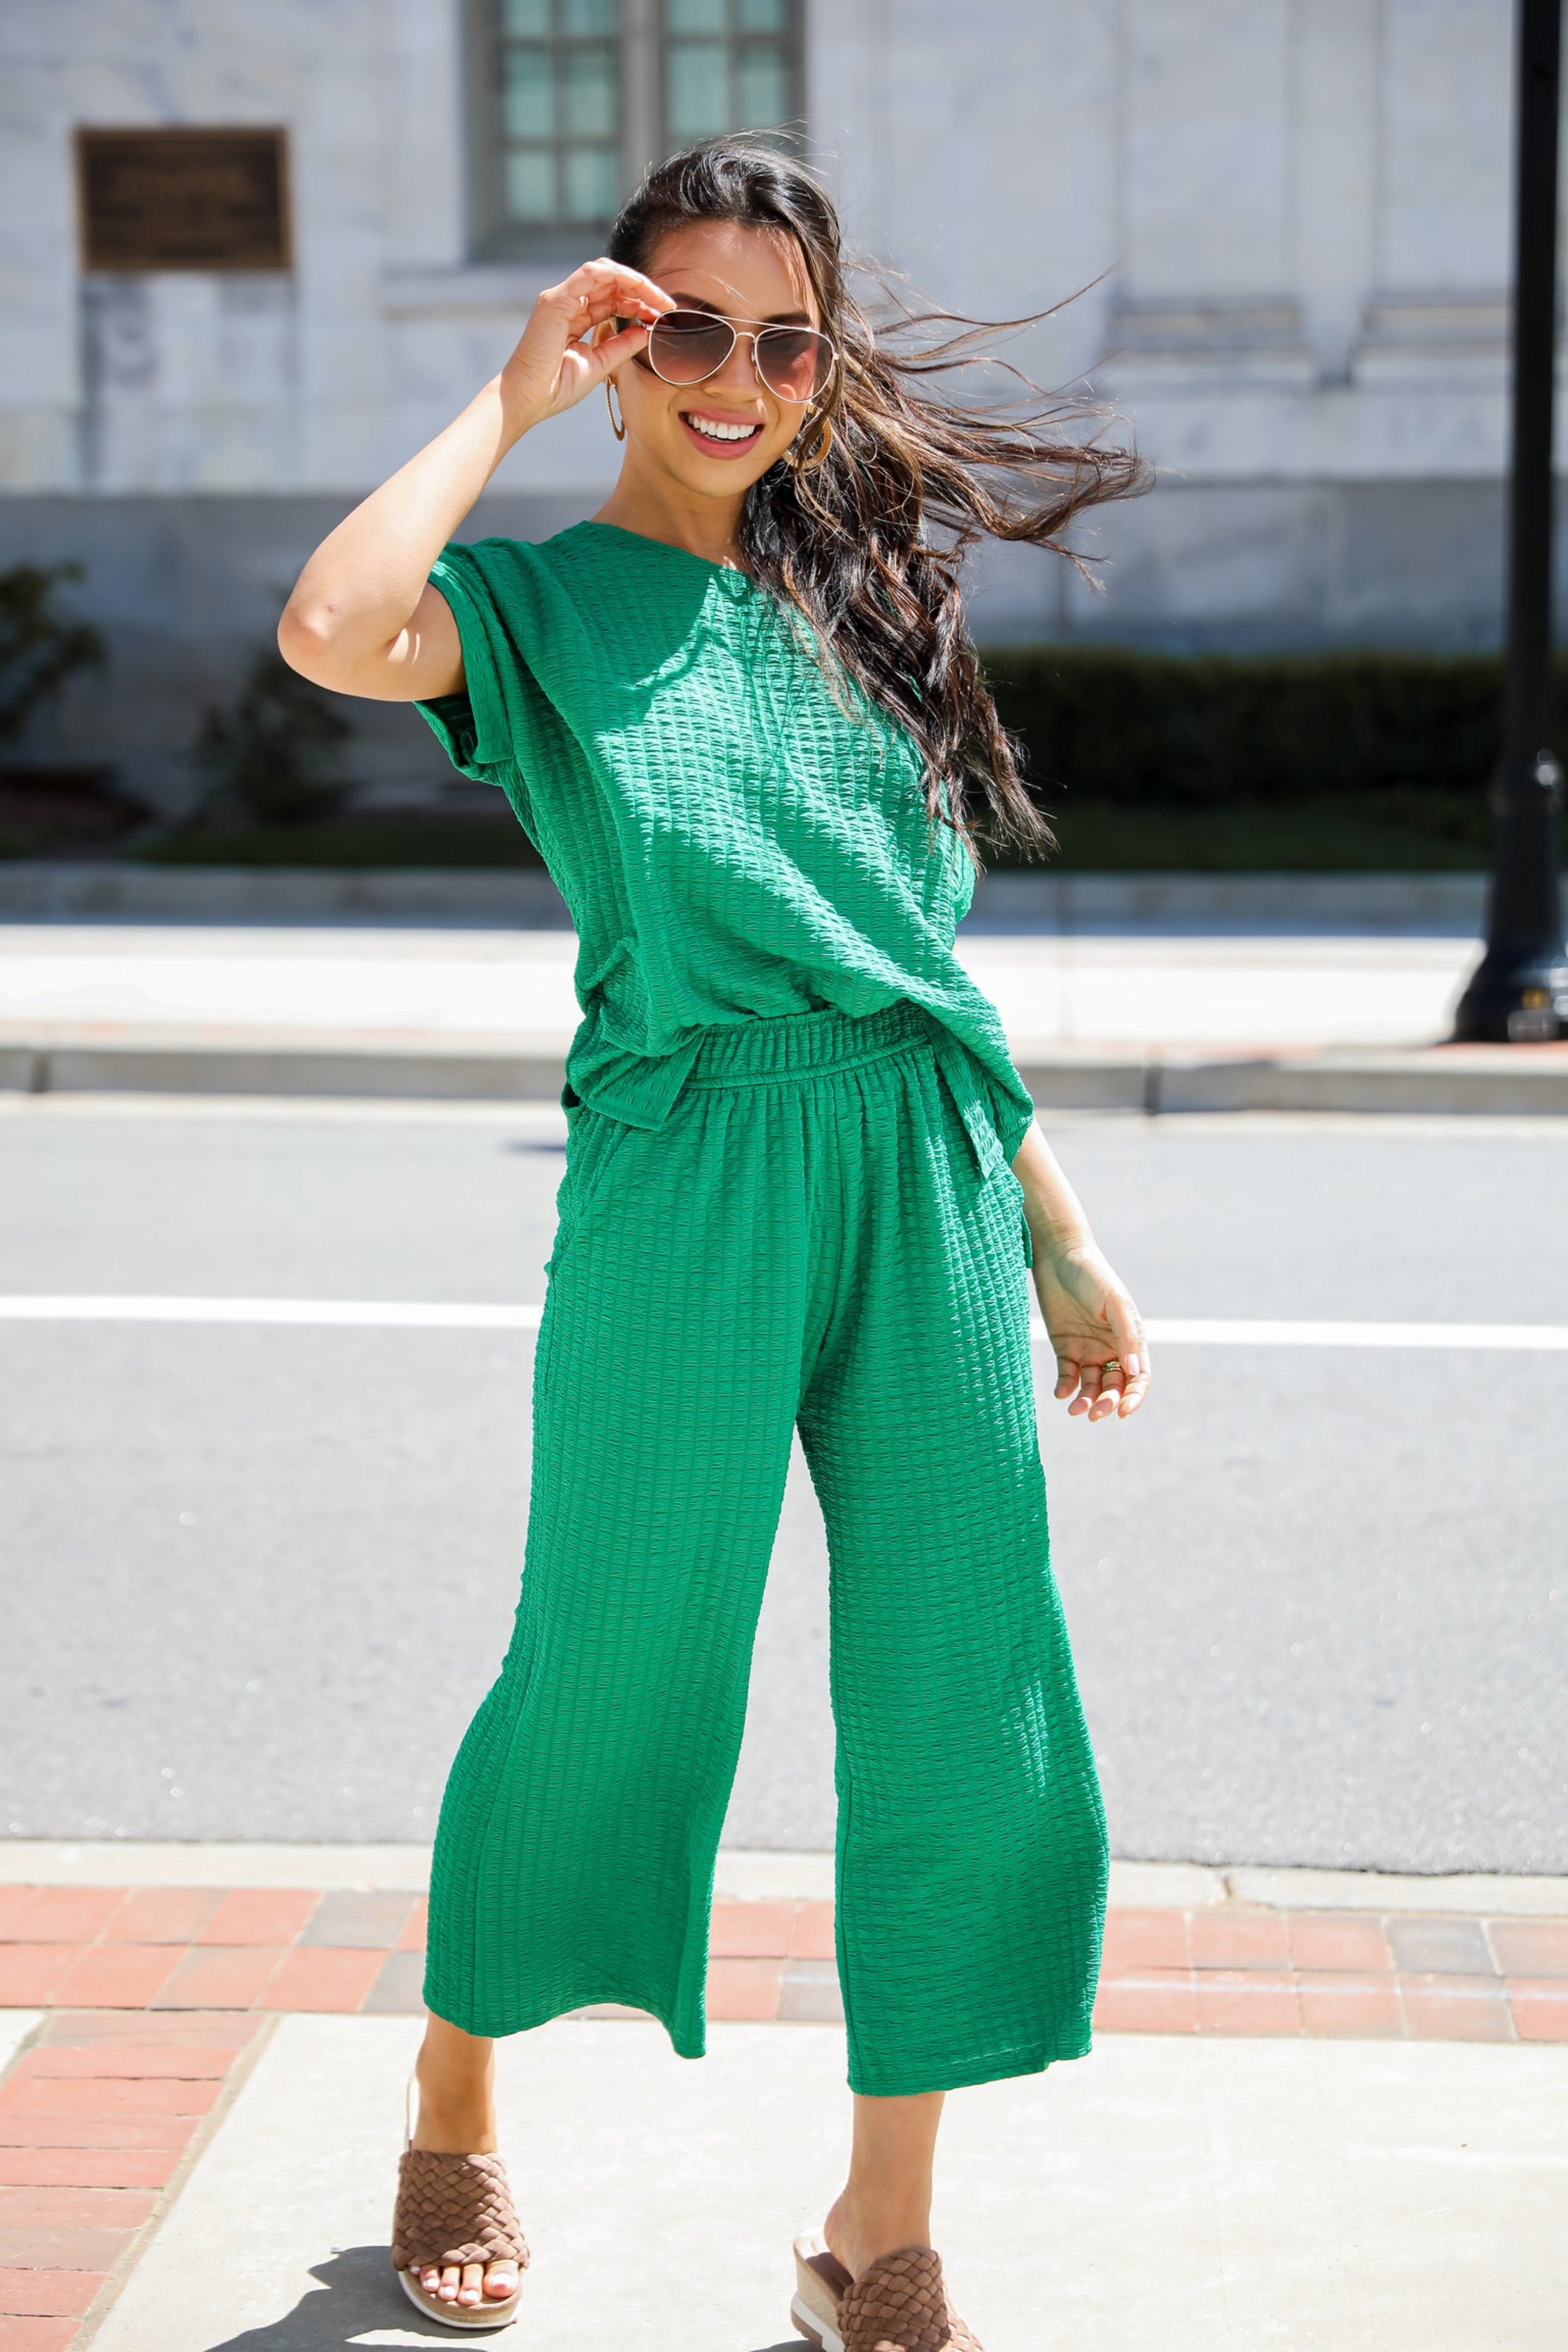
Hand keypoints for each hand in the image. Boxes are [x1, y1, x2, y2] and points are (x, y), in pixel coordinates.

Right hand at [497, 259, 673, 437]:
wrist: (528, 398)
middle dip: (641, 290)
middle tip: (666, 305)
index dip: (638, 303)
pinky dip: (618, 277)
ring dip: (634, 281)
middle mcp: (568, 303)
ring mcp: (560, 298)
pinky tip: (639, 289)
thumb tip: (646, 331)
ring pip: (604, 272)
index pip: (611, 299)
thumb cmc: (556, 387)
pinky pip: (591, 273)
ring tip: (657, 298)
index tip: (660, 316)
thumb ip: (621, 346)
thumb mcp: (600, 364)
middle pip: (611, 282)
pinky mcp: (556, 299)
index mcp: (575, 318)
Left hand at [1033, 1240, 1149, 1422]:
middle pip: (1114, 1386)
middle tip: (1095, 1414)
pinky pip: (1068, 1375)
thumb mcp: (1115, 1303)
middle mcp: (1112, 1348)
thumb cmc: (1093, 1275)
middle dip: (1107, 1403)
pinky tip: (1061, 1393)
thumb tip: (1135, 1371)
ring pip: (1091, 1386)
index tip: (1122, 1412)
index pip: (1138, 1377)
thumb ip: (1127, 1336)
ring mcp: (1088, 1349)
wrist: (1058, 1256)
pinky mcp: (1065, 1347)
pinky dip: (1066, 1387)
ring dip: (1086, 1401)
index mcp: (1131, 1339)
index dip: (1134, 1397)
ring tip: (1075, 1409)